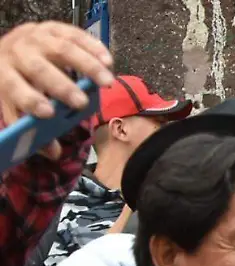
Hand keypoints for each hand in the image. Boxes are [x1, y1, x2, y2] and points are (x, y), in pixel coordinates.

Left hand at [0, 22, 112, 157]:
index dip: (31, 100)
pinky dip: (94, 48)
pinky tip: (108, 61)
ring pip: (63, 49)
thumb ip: (32, 128)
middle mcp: (18, 53)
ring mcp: (37, 38)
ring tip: (107, 83)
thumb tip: (53, 152)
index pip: (14, 88)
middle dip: (61, 86)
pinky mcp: (55, 28)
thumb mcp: (17, 105)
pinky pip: (76, 35)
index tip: (49, 113)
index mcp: (4, 75)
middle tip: (82, 103)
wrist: (14, 47)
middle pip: (39, 68)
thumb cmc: (19, 82)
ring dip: (88, 67)